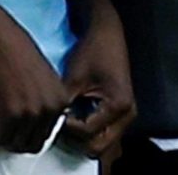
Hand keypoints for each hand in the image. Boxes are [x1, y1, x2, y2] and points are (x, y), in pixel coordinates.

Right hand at [0, 7, 71, 153]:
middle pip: (35, 143)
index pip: (49, 133)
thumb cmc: (18, 52)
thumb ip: (47, 100)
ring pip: (17, 144)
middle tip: (7, 129)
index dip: (32, 132)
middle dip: (18, 139)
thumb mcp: (45, 77)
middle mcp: (50, 108)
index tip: (21, 127)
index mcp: (61, 99)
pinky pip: (2, 138)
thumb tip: (39, 122)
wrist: (0, 40)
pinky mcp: (11, 115)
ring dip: (5, 137)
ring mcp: (32, 113)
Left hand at [60, 4, 136, 164]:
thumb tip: (50, 124)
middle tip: (62, 120)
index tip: (55, 113)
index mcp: (119, 105)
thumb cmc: (94, 49)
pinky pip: (104, 131)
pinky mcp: (121, 110)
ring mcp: (126, 113)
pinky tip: (78, 112)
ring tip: (69, 116)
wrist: (107, 31)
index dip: (67, 126)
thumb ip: (64, 105)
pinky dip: (90, 128)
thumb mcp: (74, 77)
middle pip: (98, 146)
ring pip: (101, 142)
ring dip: (84, 135)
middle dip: (77, 137)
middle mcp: (127, 113)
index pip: (88, 133)